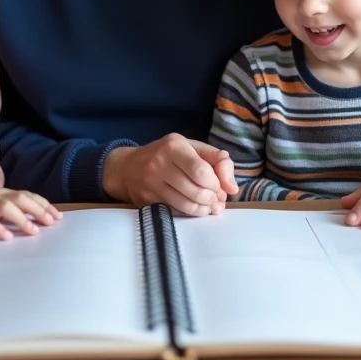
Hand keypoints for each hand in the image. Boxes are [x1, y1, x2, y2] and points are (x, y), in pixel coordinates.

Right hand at [0, 188, 60, 239]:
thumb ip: (8, 210)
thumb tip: (32, 220)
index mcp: (1, 193)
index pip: (27, 195)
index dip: (43, 204)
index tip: (58, 216)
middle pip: (20, 198)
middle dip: (38, 210)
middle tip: (52, 223)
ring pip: (6, 206)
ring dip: (22, 218)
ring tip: (33, 232)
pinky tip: (7, 237)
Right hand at [101, 134, 238, 215]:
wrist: (127, 167)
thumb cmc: (167, 155)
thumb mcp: (192, 147)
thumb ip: (218, 160)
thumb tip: (232, 188)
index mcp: (173, 146)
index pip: (201, 172)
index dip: (216, 184)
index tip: (219, 186)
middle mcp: (159, 163)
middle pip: (196, 191)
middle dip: (212, 199)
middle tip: (216, 199)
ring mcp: (150, 184)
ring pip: (186, 205)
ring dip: (204, 209)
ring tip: (209, 206)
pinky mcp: (146, 201)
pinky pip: (176, 213)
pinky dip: (191, 214)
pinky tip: (196, 209)